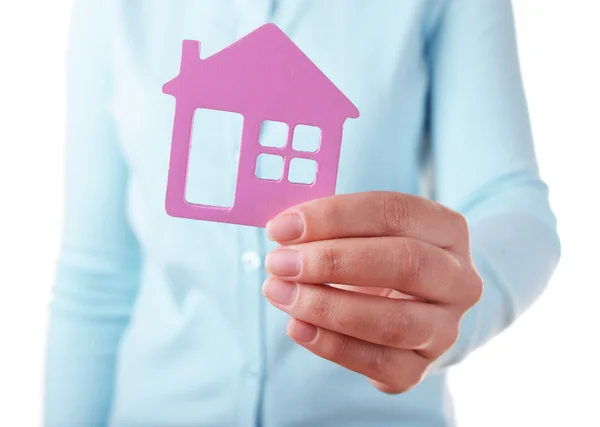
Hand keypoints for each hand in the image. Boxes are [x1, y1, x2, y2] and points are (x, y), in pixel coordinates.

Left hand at [262, 192, 482, 393]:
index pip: (394, 213)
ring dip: (326, 307)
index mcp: (448, 230)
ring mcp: (446, 328)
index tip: (282, 227)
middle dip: (332, 261)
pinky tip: (296, 326)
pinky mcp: (421, 367)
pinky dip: (331, 346)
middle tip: (279, 262)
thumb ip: (332, 226)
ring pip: (394, 321)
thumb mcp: (368, 232)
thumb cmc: (381, 258)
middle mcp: (459, 279)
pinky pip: (379, 364)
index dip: (334, 217)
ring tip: (279, 292)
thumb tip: (284, 231)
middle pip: (405, 263)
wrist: (415, 307)